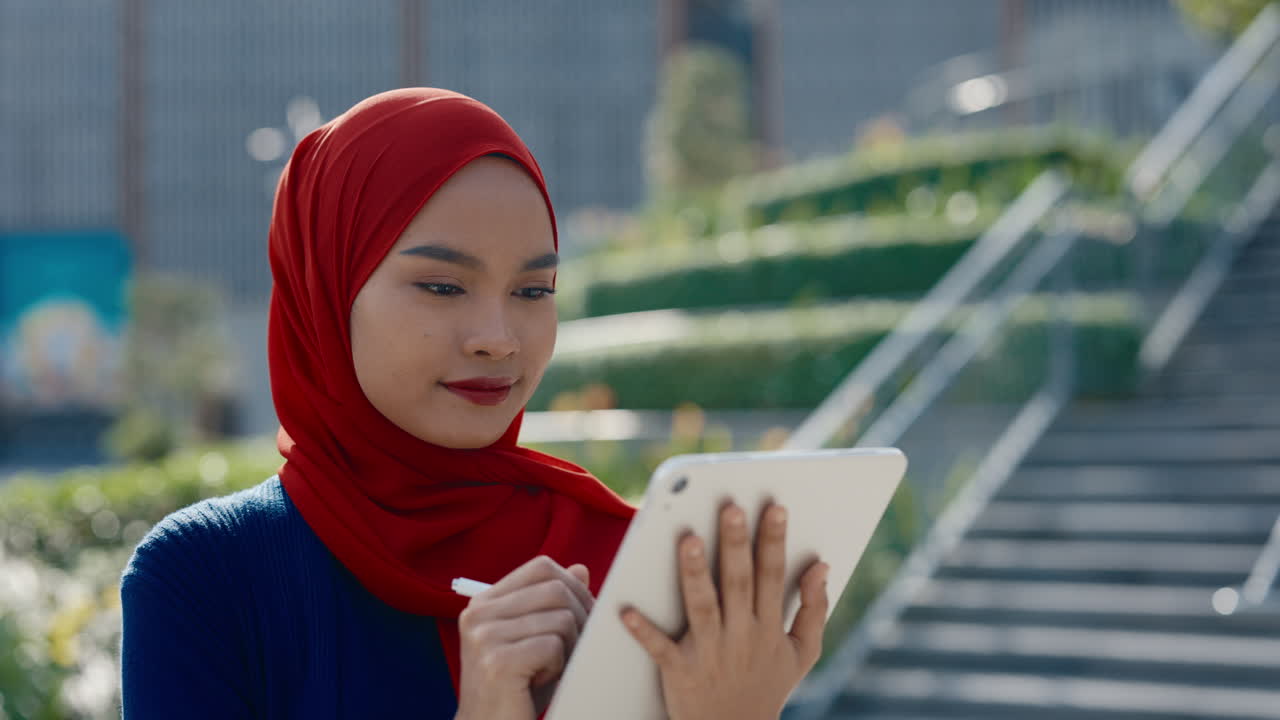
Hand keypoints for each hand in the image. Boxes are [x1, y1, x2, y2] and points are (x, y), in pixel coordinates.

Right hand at [453, 555, 593, 719]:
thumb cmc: (516, 687)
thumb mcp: (534, 639)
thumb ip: (552, 604)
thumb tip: (580, 569)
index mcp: (484, 603)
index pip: (541, 568)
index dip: (573, 587)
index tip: (584, 614)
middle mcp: (478, 614)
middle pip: (556, 590)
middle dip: (581, 617)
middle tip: (578, 647)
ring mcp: (485, 637)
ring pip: (561, 618)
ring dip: (570, 647)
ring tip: (552, 668)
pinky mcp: (497, 662)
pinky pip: (553, 646)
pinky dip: (558, 667)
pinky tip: (540, 681)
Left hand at [620, 502, 829, 719]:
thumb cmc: (767, 686)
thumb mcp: (803, 653)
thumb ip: (815, 608)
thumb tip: (822, 565)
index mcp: (769, 627)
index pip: (773, 575)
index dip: (774, 540)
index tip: (775, 507)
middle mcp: (741, 636)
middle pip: (738, 583)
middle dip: (735, 545)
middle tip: (730, 508)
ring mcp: (710, 654)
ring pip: (702, 608)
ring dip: (695, 574)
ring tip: (689, 540)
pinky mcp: (681, 672)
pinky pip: (661, 649)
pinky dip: (645, 632)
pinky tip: (628, 610)